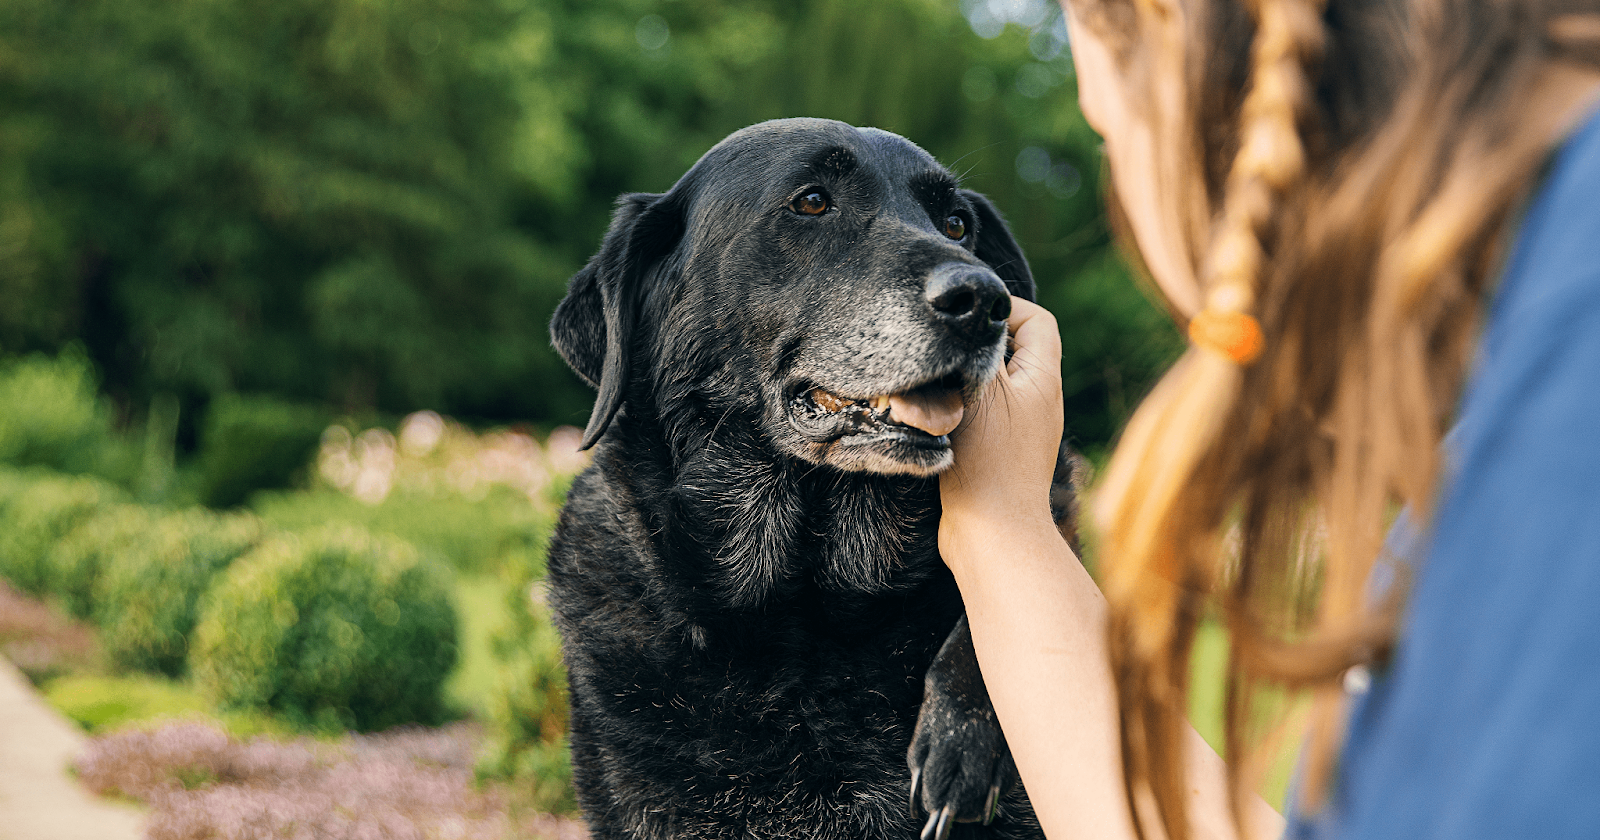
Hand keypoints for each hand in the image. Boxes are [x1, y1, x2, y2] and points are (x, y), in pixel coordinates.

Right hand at [940, 297, 1063, 566]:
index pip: (1036, 320)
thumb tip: (972, 318)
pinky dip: (957, 409)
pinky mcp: (999, 454)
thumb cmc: (988, 460)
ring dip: (961, 379)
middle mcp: (1039, 401)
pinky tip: (932, 417)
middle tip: (944, 349)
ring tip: (934, 386)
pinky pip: (981, 414)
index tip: (967, 319)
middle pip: (1013, 350)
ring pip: (991, 383)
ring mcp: (1021, 429)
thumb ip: (979, 347)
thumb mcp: (982, 389)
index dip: (1004, 308)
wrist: (992, 535)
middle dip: (976, 344)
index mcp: (1043, 379)